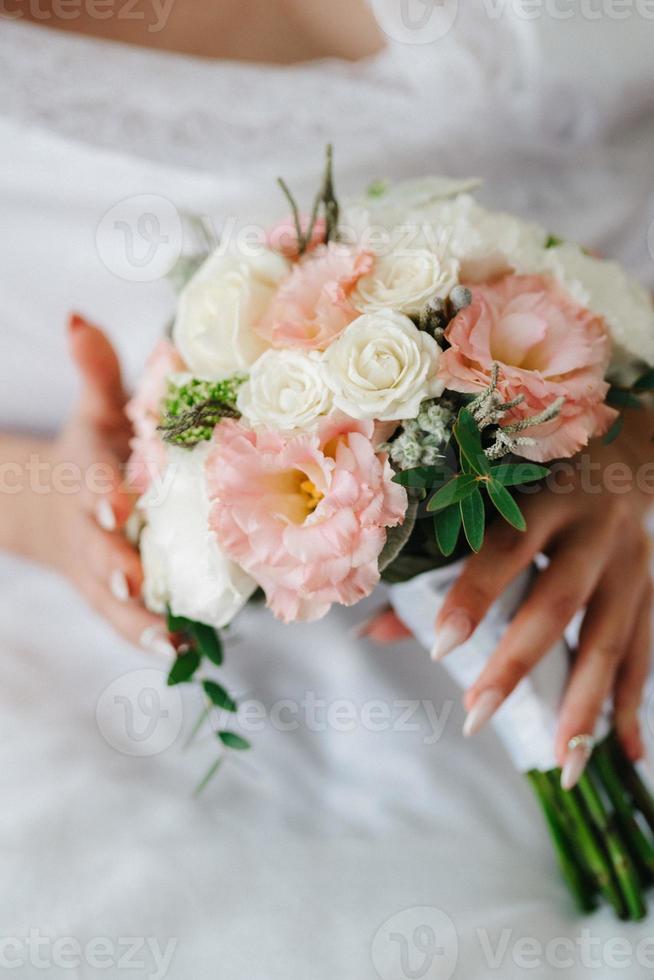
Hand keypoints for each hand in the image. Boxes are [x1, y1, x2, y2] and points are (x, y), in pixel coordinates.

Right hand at [36, 314, 168, 653]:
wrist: (55, 503)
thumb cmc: (94, 450)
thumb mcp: (94, 406)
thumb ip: (96, 368)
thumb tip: (76, 316)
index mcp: (88, 473)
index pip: (90, 482)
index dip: (101, 493)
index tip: (117, 503)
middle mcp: (89, 526)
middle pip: (97, 548)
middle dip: (113, 562)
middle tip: (133, 577)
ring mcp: (97, 565)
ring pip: (111, 596)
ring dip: (135, 615)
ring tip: (167, 636)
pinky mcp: (109, 594)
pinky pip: (125, 621)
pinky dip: (148, 637)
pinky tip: (180, 653)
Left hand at [365, 419, 653, 776]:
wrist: (628, 455)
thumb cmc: (536, 481)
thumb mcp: (488, 502)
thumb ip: (433, 563)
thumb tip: (369, 632)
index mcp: (544, 497)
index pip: (506, 546)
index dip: (475, 593)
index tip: (439, 644)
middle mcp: (593, 531)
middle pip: (559, 601)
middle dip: (518, 662)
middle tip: (475, 716)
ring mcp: (631, 565)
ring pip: (611, 639)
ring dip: (586, 704)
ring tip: (562, 764)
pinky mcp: (651, 592)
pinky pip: (644, 655)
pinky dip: (633, 706)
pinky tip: (624, 754)